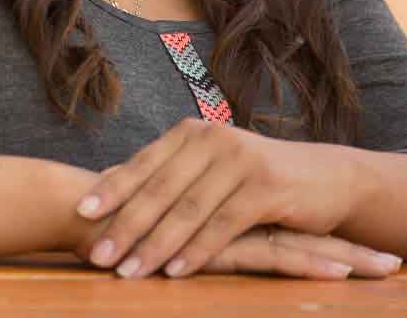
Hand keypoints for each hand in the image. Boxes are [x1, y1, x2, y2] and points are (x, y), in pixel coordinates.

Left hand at [73, 118, 394, 278]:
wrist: (327, 177)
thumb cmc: (257, 179)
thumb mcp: (210, 169)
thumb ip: (169, 175)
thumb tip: (109, 184)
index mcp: (190, 133)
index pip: (141, 164)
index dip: (110, 189)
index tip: (79, 213)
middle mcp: (211, 140)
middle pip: (158, 189)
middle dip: (125, 225)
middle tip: (97, 254)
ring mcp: (239, 161)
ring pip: (187, 210)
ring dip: (155, 245)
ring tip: (128, 271)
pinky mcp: (266, 187)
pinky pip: (222, 225)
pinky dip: (197, 251)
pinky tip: (176, 272)